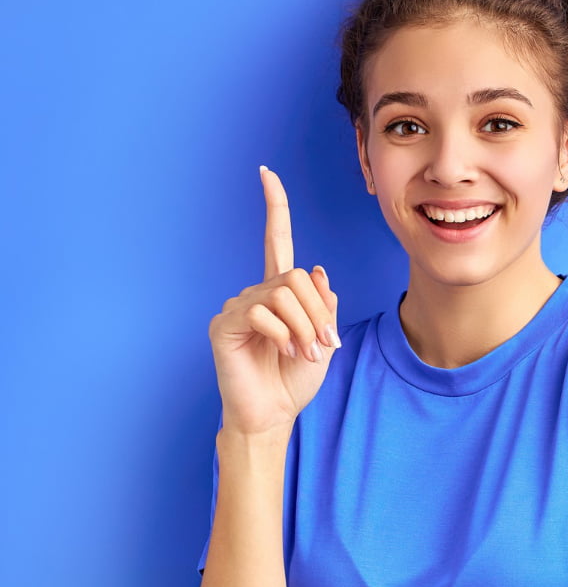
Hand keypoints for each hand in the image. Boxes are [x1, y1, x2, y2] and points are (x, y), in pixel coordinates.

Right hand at [209, 166, 340, 435]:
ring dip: (305, 326)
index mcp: (279, 292)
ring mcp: (237, 307)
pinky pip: (262, 312)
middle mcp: (255, 293)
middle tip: (324, 344)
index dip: (274, 207)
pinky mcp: (225, 325)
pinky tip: (285, 352)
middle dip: (317, 312)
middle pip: (293, 277)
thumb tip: (315, 271)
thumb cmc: (294, 378)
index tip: (266, 173)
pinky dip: (284, 333)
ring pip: (282, 294)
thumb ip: (323, 303)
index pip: (275, 241)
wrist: (273, 413)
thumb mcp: (324, 338)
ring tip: (305, 352)